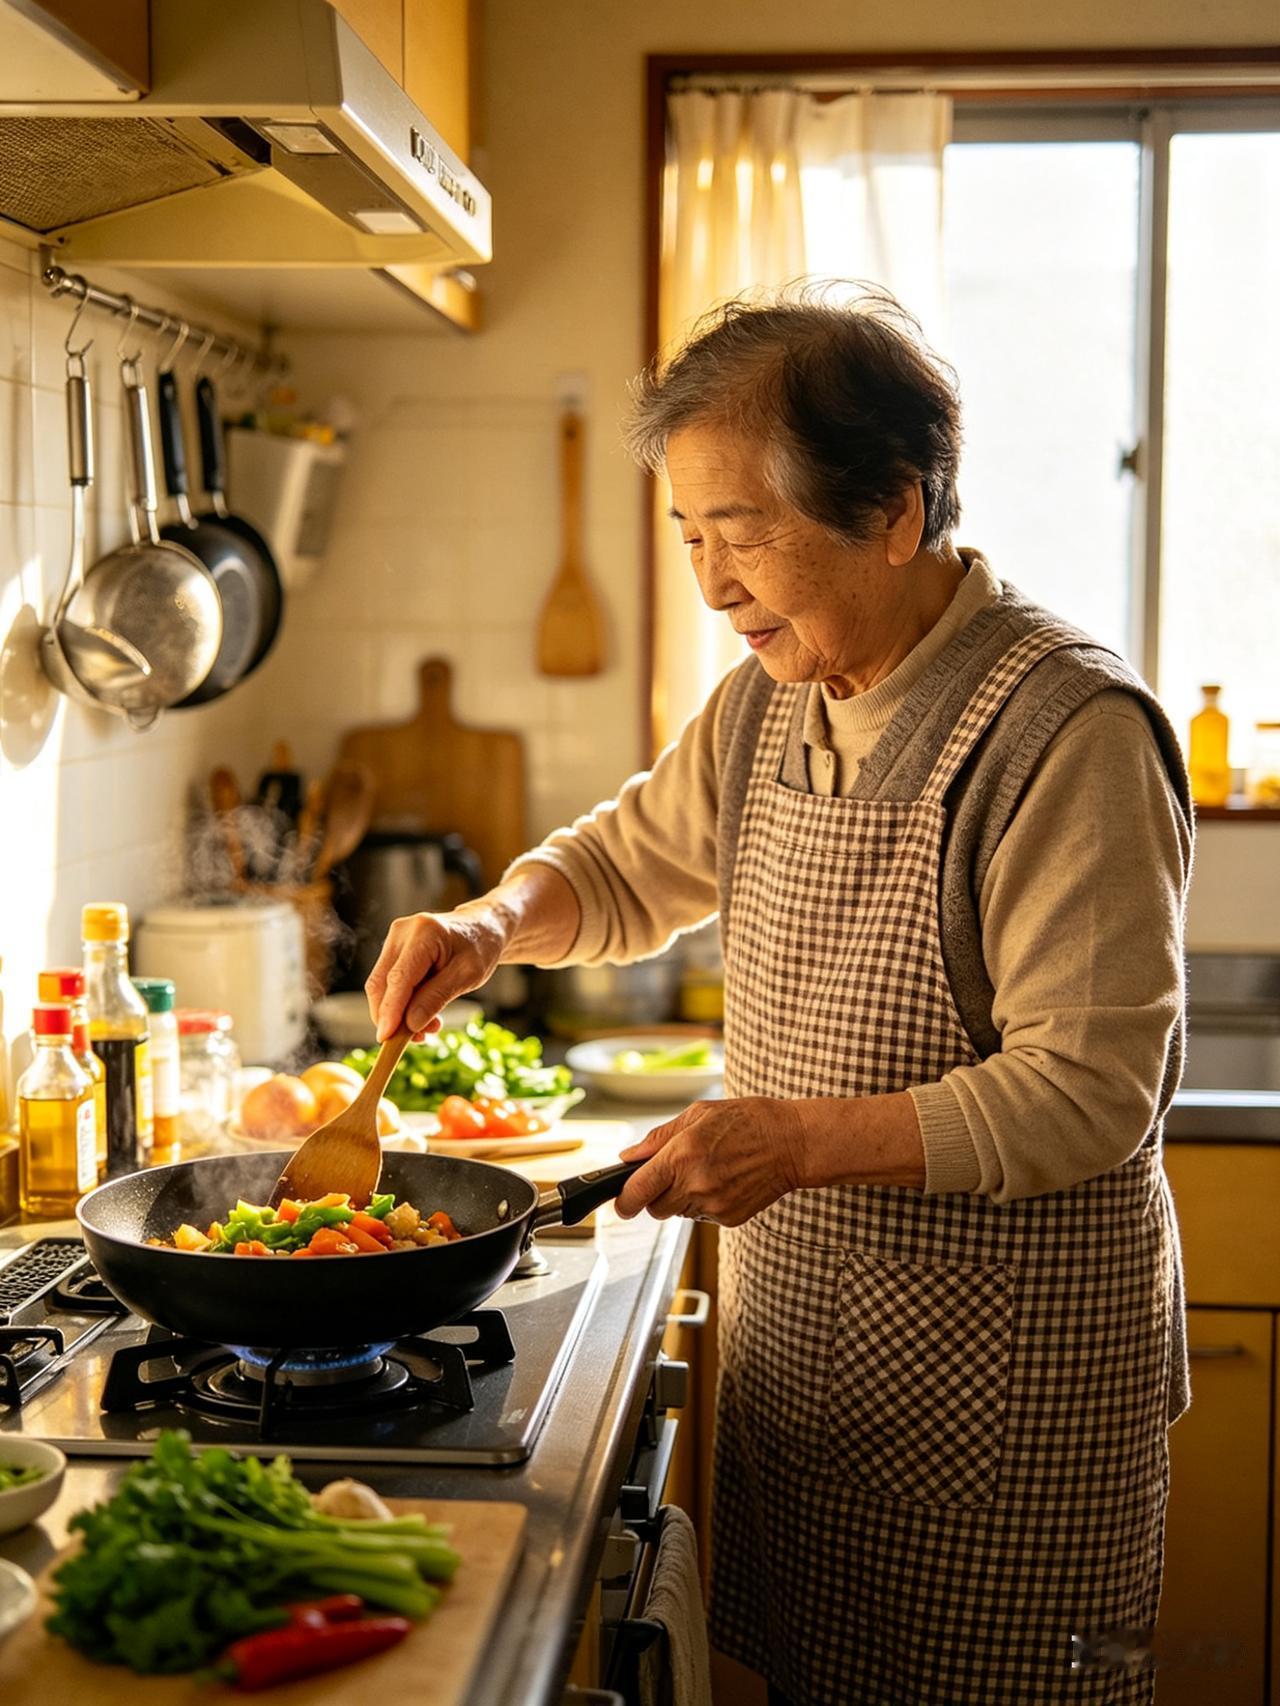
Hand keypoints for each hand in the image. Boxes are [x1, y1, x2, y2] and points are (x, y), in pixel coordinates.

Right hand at [365, 905, 507, 1040]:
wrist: (480, 928)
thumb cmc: (479, 948)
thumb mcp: (468, 975)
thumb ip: (438, 997)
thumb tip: (410, 1024)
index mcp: (424, 932)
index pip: (399, 977)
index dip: (390, 1010)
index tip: (385, 1038)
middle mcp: (402, 932)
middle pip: (381, 983)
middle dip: (392, 1017)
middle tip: (418, 1039)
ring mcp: (394, 939)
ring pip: (380, 986)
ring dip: (396, 1014)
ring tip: (428, 1027)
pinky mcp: (392, 950)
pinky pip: (387, 983)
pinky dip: (400, 1004)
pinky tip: (420, 1015)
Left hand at [615, 1098, 805, 1226]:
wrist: (793, 1143)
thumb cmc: (748, 1121)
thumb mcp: (698, 1114)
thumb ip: (658, 1138)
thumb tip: (628, 1156)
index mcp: (682, 1155)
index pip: (638, 1191)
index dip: (623, 1201)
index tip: (620, 1205)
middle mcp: (695, 1184)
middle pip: (655, 1209)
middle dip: (657, 1194)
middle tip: (675, 1172)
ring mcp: (714, 1205)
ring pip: (679, 1213)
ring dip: (682, 1198)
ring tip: (707, 1170)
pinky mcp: (729, 1218)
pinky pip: (702, 1217)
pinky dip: (705, 1203)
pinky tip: (723, 1181)